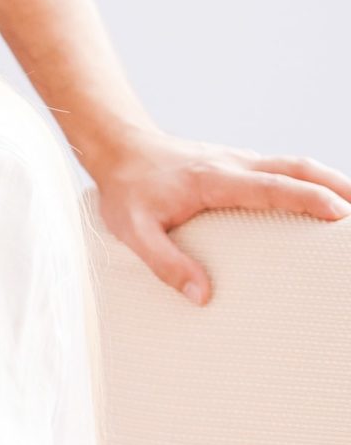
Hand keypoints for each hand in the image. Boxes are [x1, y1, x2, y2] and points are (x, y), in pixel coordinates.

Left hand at [88, 126, 350, 304]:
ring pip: (294, 164)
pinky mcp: (237, 163)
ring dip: (328, 181)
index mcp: (213, 180)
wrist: (117, 147)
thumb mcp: (132, 230)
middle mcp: (233, 164)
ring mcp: (238, 160)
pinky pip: (281, 168)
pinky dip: (307, 181)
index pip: (271, 186)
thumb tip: (202, 297)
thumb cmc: (125, 189)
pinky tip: (319, 200)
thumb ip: (164, 263)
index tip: (339, 213)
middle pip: (297, 167)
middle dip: (336, 185)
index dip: (308, 198)